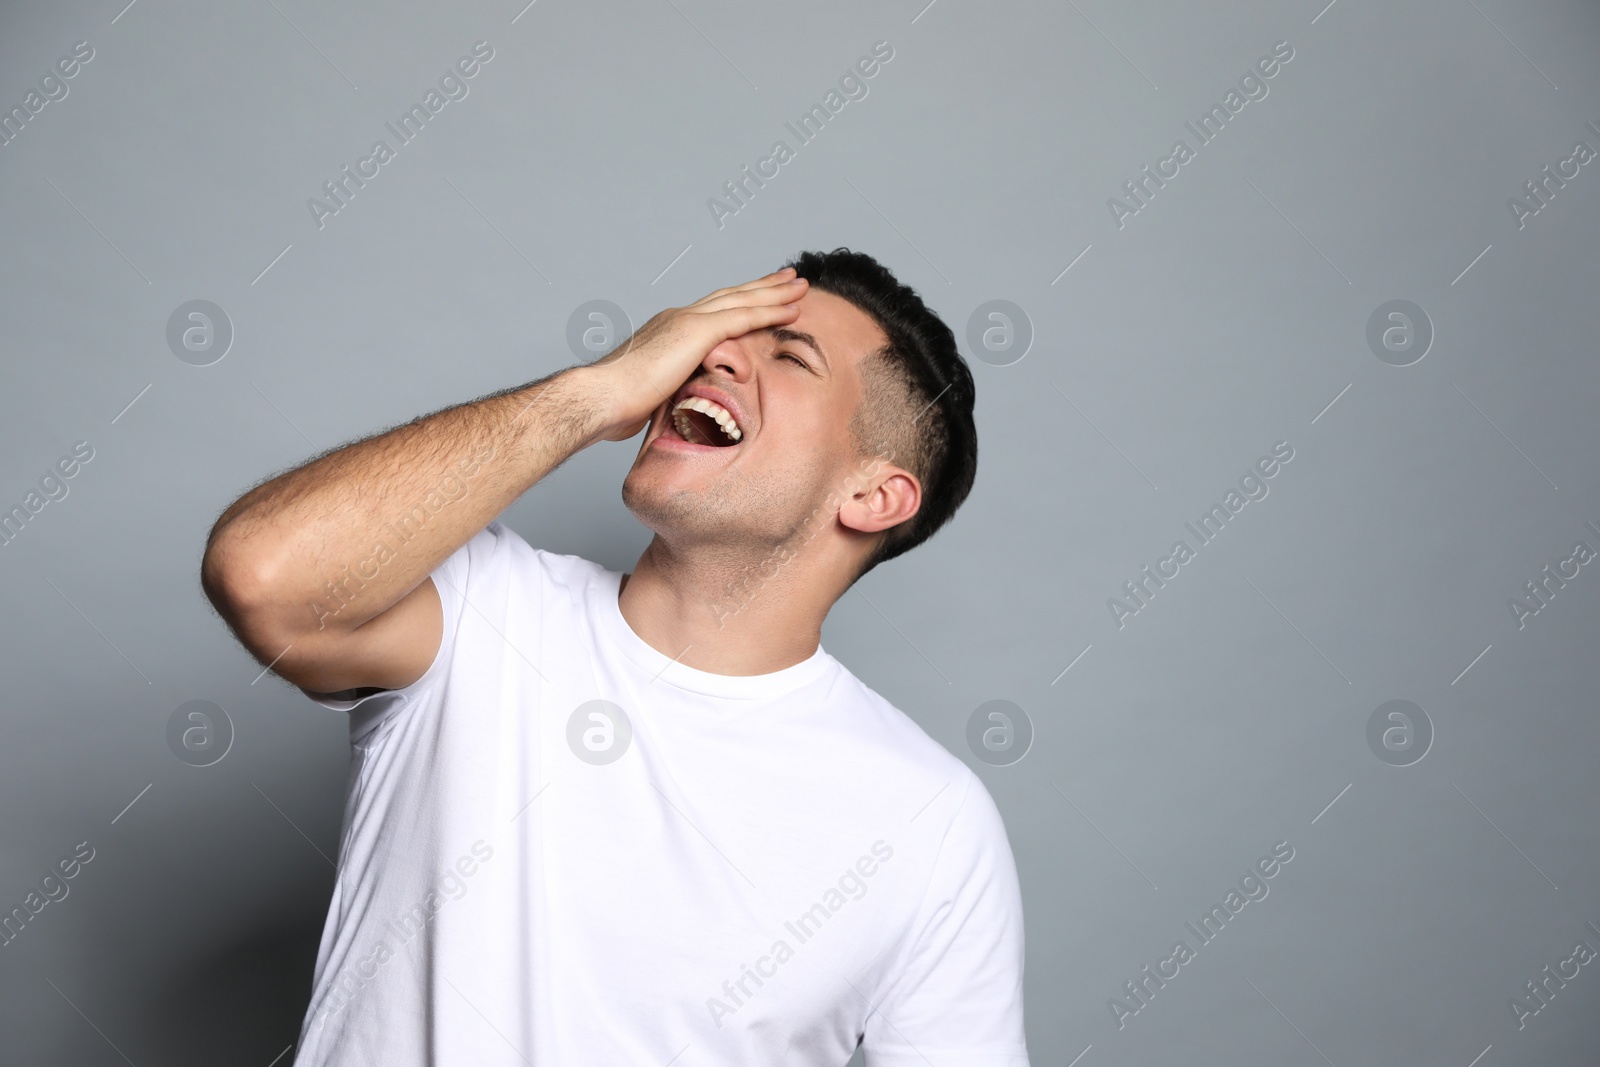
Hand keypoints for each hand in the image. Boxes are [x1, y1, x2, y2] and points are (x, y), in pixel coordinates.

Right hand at [584, 267, 808, 441]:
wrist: (601, 397)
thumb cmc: (616, 405)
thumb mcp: (655, 395)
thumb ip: (675, 391)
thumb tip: (685, 405)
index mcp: (669, 330)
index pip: (713, 311)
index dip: (739, 301)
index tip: (759, 296)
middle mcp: (679, 317)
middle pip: (731, 295)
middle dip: (762, 286)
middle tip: (788, 277)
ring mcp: (688, 321)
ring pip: (742, 299)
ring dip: (774, 292)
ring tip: (801, 285)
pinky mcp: (696, 332)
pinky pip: (744, 317)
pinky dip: (771, 311)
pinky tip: (793, 309)